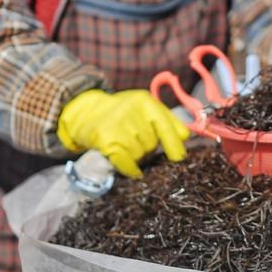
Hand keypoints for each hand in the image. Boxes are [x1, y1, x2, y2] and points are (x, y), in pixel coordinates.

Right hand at [57, 89, 189, 178]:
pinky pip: (127, 162)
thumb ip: (168, 121)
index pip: (167, 127)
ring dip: (135, 156)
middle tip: (133, 141)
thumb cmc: (121, 113)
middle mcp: (133, 111)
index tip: (179, 159)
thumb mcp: (145, 108)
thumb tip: (186, 137)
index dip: (174, 146)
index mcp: (146, 102)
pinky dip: (130, 169)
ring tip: (124, 145)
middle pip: (152, 144)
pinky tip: (131, 169)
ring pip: (140, 154)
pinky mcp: (106, 139)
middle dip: (147, 148)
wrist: (85, 112)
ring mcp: (119, 125)